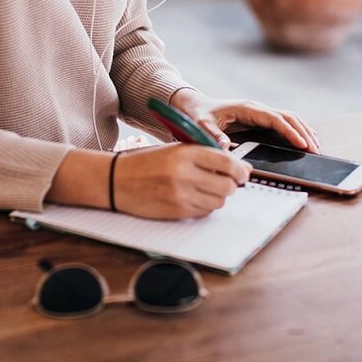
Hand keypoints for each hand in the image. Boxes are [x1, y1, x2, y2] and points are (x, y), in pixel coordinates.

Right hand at [113, 144, 251, 219]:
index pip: (226, 163)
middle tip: (228, 182)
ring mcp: (181, 195)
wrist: (117, 180)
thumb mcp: (174, 149)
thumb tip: (234, 166)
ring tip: (207, 189)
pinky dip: (205, 206)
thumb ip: (203, 154)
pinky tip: (194, 197)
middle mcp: (184, 174)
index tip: (244, 172)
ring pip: (218, 201)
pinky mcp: (177, 212)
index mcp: (185, 153)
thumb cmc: (146, 162)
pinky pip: (204, 212)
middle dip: (231, 185)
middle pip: (227, 186)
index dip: (240, 169)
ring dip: (218, 196)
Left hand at [170, 88, 320, 152]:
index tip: (302, 144)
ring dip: (303, 130)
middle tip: (315, 150)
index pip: (275, 119)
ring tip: (315, 146)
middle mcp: (257, 107)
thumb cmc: (198, 114)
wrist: (194, 105)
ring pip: (288, 118)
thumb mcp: (201, 124)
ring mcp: (260, 112)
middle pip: (287, 117)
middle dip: (303, 132)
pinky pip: (283, 121)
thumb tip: (226, 146)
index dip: (290, 131)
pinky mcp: (259, 118)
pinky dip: (297, 129)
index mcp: (247, 108)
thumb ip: (213, 134)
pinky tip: (305, 139)